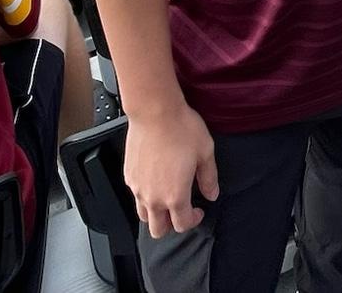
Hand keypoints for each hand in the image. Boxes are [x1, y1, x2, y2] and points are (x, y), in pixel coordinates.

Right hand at [125, 101, 218, 237]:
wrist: (155, 111)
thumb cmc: (180, 128)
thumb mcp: (205, 152)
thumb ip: (209, 177)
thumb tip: (212, 193)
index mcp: (175, 195)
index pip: (182, 224)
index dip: (194, 220)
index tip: (198, 210)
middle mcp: (153, 197)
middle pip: (158, 230)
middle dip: (171, 225)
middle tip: (181, 210)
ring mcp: (138, 188)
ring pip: (144, 216)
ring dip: (156, 213)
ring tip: (166, 198)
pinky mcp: (129, 176)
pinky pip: (136, 196)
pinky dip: (145, 196)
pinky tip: (155, 181)